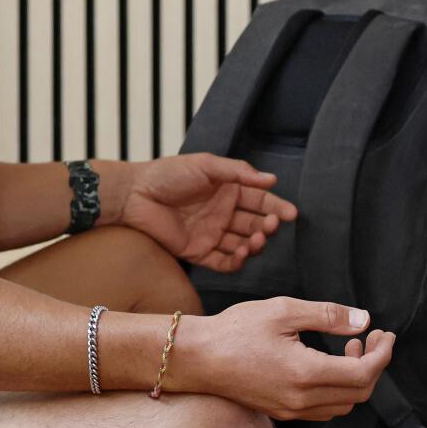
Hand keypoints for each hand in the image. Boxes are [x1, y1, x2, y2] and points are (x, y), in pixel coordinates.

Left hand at [111, 154, 297, 271]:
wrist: (135, 194)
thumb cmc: (169, 174)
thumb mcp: (206, 165)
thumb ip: (238, 172)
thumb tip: (271, 179)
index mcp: (229, 191)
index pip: (260, 200)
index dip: (277, 207)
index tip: (291, 214)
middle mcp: (224, 213)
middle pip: (255, 224)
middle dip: (267, 227)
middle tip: (271, 226)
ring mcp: (213, 234)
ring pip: (243, 244)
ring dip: (254, 244)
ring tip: (256, 240)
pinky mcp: (199, 252)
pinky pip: (223, 262)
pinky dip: (236, 261)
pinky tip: (241, 254)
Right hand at [174, 298, 395, 420]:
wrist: (196, 358)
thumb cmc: (235, 330)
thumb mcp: (284, 310)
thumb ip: (328, 316)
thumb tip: (363, 320)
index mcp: (305, 374)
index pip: (363, 374)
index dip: (382, 354)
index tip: (385, 334)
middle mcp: (301, 399)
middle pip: (359, 393)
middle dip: (374, 365)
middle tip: (372, 338)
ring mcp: (290, 410)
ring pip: (343, 405)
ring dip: (357, 379)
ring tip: (350, 348)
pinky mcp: (281, 412)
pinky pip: (323, 409)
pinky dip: (338, 390)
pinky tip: (329, 364)